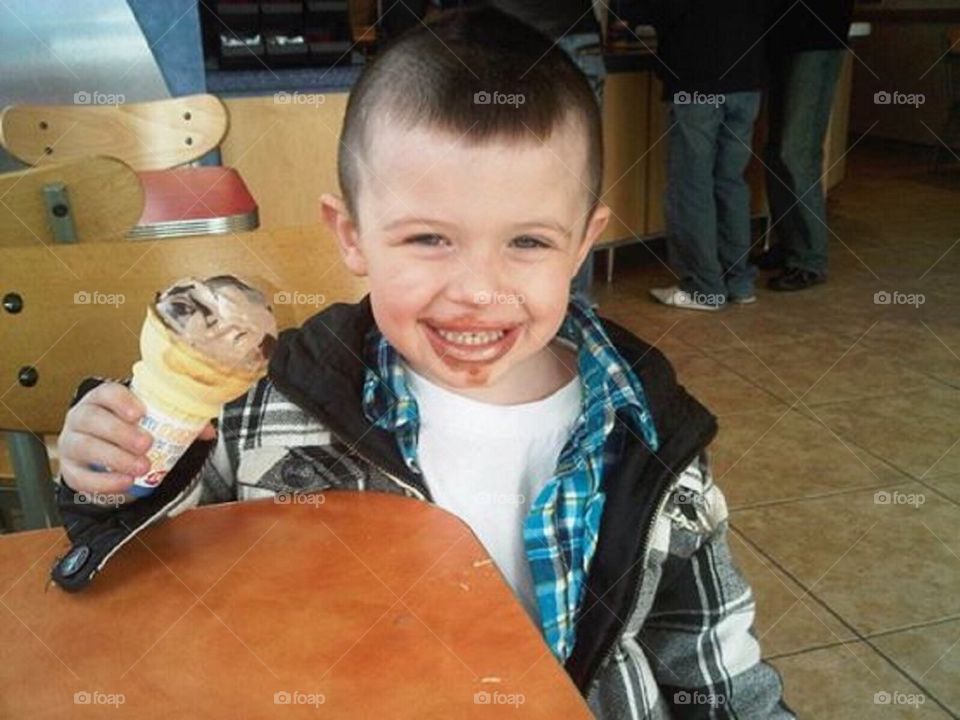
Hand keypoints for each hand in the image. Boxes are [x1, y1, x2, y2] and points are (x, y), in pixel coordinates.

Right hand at [57, 382, 215, 494]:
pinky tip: (125, 483)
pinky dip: (103, 482)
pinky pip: (80, 477)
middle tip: (146, 444)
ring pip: (84, 447)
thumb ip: (179, 422)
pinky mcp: (70, 470)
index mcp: (102, 400)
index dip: (121, 400)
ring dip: (114, 458)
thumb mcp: (152, 422)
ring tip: (141, 468)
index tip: (140, 412)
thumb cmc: (131, 431)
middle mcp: (81, 417)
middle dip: (120, 432)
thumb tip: (208, 432)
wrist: (106, 457)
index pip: (106, 392)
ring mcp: (71, 443)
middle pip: (92, 419)